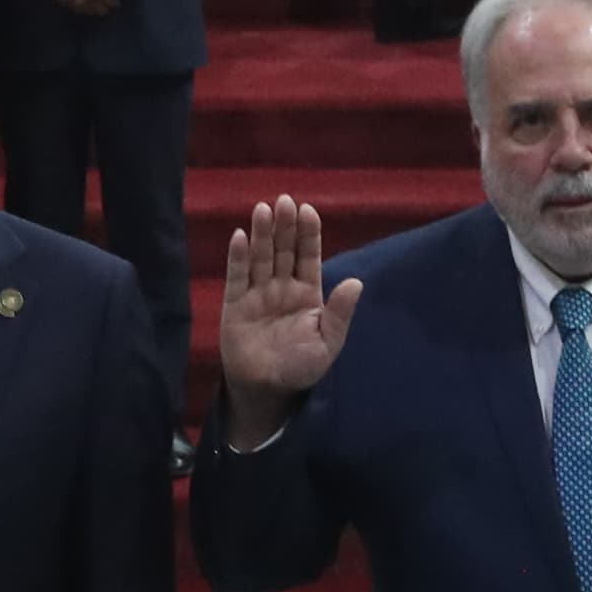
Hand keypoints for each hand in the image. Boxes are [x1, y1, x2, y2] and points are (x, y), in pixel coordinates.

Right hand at [217, 198, 362, 449]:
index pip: (308, 256)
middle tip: (284, 200)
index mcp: (308, 293)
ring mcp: (258, 293)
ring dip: (262, 234)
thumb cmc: (301, 366)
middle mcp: (283, 287)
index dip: (308, 234)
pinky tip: (239, 236)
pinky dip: (238, 257)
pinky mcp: (235, 304)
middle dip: (285, 226)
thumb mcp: (328, 343)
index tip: (308, 211)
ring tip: (263, 209)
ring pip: (261, 257)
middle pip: (284, 250)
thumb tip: (357, 282)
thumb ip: (339, 313)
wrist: (268, 390)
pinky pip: (237, 277)